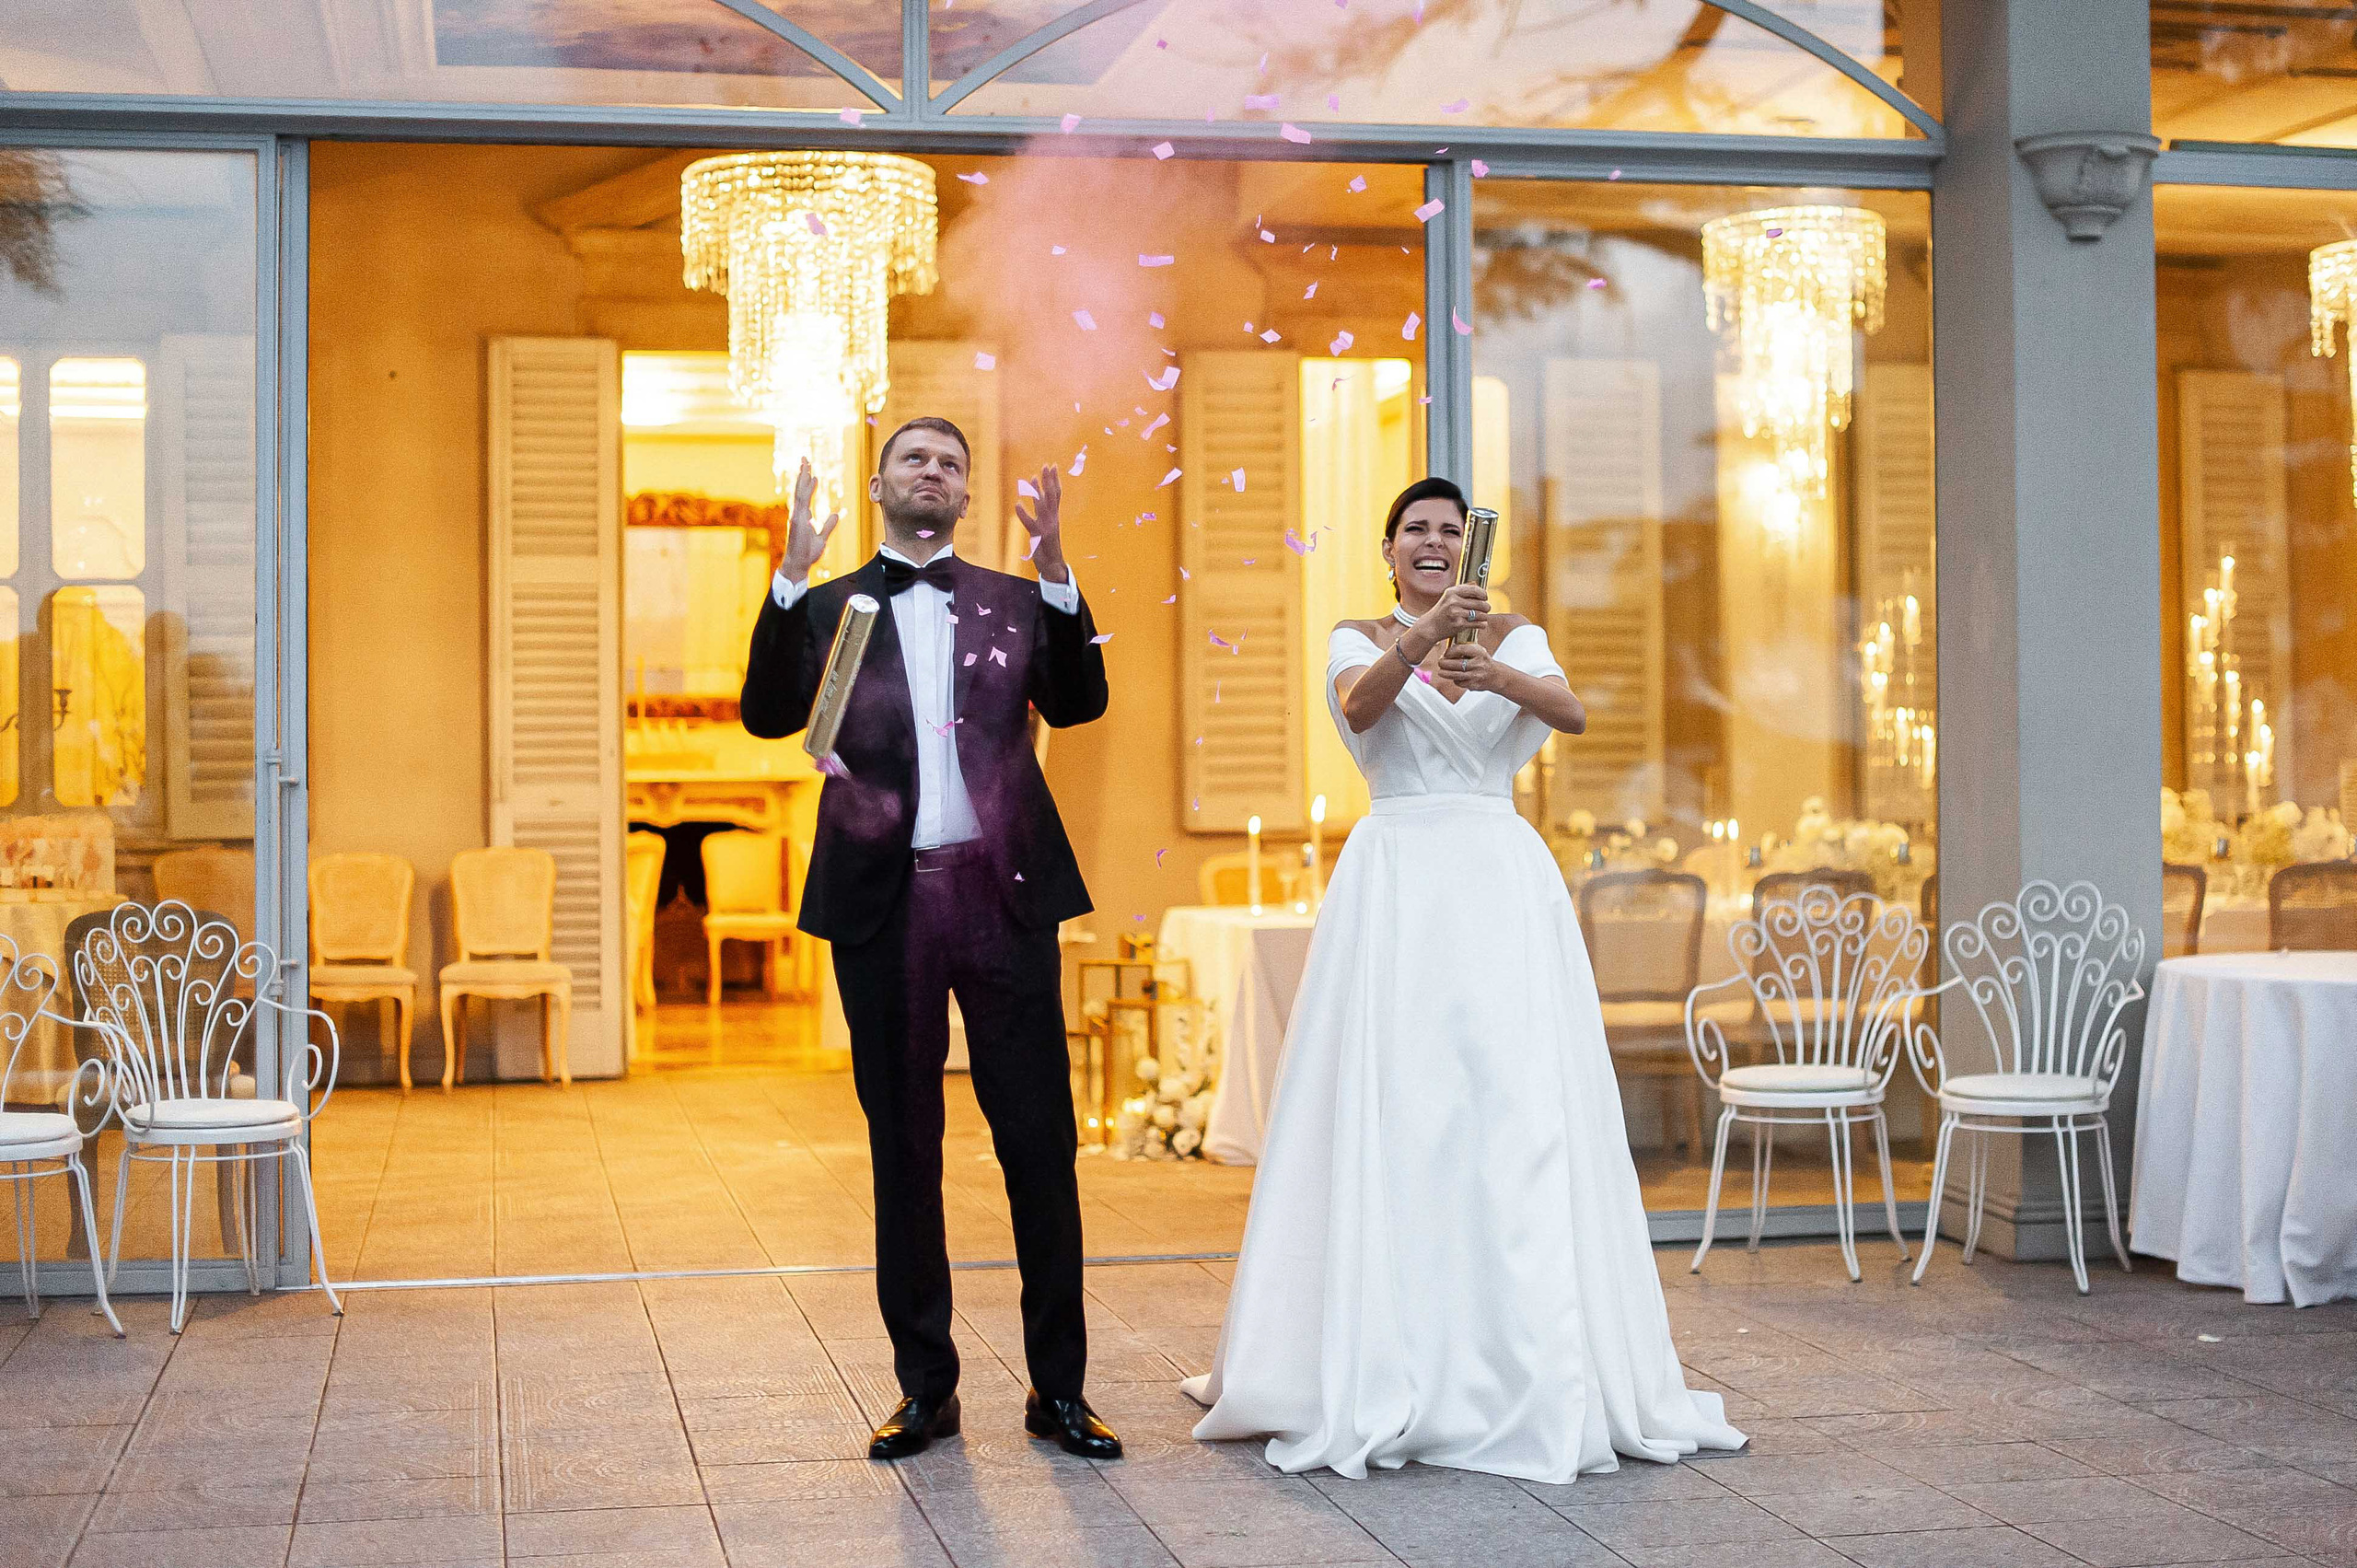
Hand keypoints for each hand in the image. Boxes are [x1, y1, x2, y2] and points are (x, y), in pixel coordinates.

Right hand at [780, 457, 839, 583]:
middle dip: (803, 473)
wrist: (799, 564)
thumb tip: (836, 514)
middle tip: (805, 459)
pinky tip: (812, 479)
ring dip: (804, 477)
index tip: (812, 472)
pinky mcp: (799, 520)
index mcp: (803, 516)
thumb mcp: (822, 538)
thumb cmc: (808, 553)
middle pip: (800, 489)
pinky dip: (807, 489)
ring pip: (800, 492)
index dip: (808, 483)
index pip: (805, 496)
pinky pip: (803, 501)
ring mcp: (797, 516)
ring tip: (807, 463)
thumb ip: (828, 525)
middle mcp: (799, 513)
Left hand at [1015, 464, 1068, 581]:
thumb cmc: (1048, 546)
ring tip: (1032, 479)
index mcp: (1054, 516)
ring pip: (1043, 506)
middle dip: (1049, 480)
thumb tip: (1040, 496)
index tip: (1053, 466)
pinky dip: (1023, 514)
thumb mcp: (1048, 527)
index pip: (1056, 494)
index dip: (1054, 480)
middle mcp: (1052, 519)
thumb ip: (1045, 512)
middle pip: (1052, 496)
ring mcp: (1046, 527)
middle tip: (1046, 466)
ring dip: (1037, 492)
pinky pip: (1030, 523)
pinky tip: (1017, 504)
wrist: (1053, 565)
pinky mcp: (1038, 536)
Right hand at [1407, 583, 1487, 655]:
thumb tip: (1480, 589)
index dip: (1483, 594)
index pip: (1474, 590)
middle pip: (1480, 603)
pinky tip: (1481, 624)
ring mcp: (1456, 613)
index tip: (1485, 597)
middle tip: (1487, 609)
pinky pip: (1477, 623)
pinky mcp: (1458, 624)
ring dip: (1485, 616)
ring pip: (1480, 614)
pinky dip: (1482, 624)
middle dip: (1486, 607)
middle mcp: (1453, 601)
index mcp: (1452, 591)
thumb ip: (1463, 591)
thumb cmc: (1442, 611)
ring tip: (1484, 617)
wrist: (1431, 626)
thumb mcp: (1448, 597)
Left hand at [1437, 638, 1508, 691]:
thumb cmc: (1483, 661)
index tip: (1445, 653)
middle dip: (1445, 663)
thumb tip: (1446, 650)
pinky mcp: (1474, 684)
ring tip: (1441, 672)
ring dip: (1446, 673)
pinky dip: (1455, 680)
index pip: (1460, 649)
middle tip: (1440, 663)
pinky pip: (1460, 682)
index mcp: (1478, 652)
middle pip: (1456, 664)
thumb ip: (1464, 649)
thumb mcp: (1477, 651)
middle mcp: (1478, 663)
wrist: (1496, 675)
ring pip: (1456, 675)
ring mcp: (1476, 675)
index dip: (1449, 651)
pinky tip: (1454, 677)